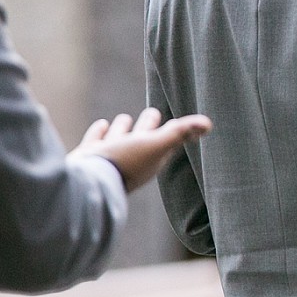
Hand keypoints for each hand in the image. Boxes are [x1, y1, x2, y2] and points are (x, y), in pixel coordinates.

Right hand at [76, 105, 211, 192]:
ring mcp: (109, 159)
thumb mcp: (155, 145)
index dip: (172, 129)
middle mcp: (130, 159)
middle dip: (147, 126)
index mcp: (149, 158)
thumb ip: (179, 133)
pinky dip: (99, 133)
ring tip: (124, 119)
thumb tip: (209, 124)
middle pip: (142, 138)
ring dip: (121, 129)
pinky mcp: (88, 158)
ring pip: (118, 138)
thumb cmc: (125, 163)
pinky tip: (102, 125)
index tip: (179, 122)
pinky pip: (95, 141)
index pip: (165, 139)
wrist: (88, 184)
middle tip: (153, 113)